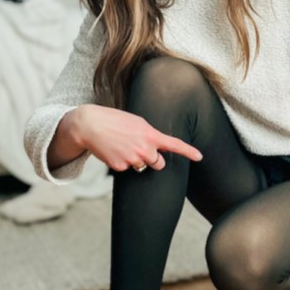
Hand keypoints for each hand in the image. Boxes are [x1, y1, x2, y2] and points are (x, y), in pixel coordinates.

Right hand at [70, 104, 202, 172]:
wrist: (90, 125)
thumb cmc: (114, 120)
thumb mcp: (137, 122)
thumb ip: (150, 134)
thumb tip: (156, 148)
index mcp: (150, 135)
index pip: (174, 145)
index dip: (189, 152)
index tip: (200, 157)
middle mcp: (144, 149)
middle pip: (158, 164)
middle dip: (153, 160)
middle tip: (140, 149)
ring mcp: (132, 159)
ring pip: (141, 167)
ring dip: (136, 160)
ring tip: (122, 146)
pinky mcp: (120, 167)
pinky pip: (126, 169)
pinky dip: (121, 162)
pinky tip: (113, 150)